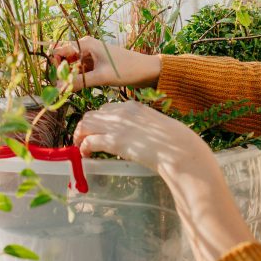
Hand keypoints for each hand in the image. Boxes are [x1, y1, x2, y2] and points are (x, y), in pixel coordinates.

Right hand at [49, 37, 161, 90]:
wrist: (147, 71)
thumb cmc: (127, 70)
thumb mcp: (101, 77)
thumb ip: (78, 82)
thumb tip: (59, 88)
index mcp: (86, 43)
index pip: (59, 51)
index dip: (54, 66)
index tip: (56, 81)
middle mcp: (86, 47)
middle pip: (64, 59)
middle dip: (62, 73)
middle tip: (64, 88)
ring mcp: (91, 55)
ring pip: (72, 67)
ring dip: (71, 77)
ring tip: (74, 89)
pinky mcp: (96, 64)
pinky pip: (81, 71)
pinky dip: (79, 79)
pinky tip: (82, 88)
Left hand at [73, 100, 254, 260]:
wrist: (179, 150)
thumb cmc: (174, 142)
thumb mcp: (156, 127)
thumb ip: (142, 128)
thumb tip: (136, 138)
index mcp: (133, 106)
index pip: (107, 108)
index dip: (99, 121)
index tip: (97, 130)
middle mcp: (122, 112)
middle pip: (92, 114)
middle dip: (86, 127)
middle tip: (84, 139)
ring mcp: (117, 126)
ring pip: (86, 124)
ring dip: (81, 135)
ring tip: (81, 147)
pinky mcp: (115, 141)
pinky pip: (90, 141)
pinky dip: (84, 147)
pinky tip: (85, 155)